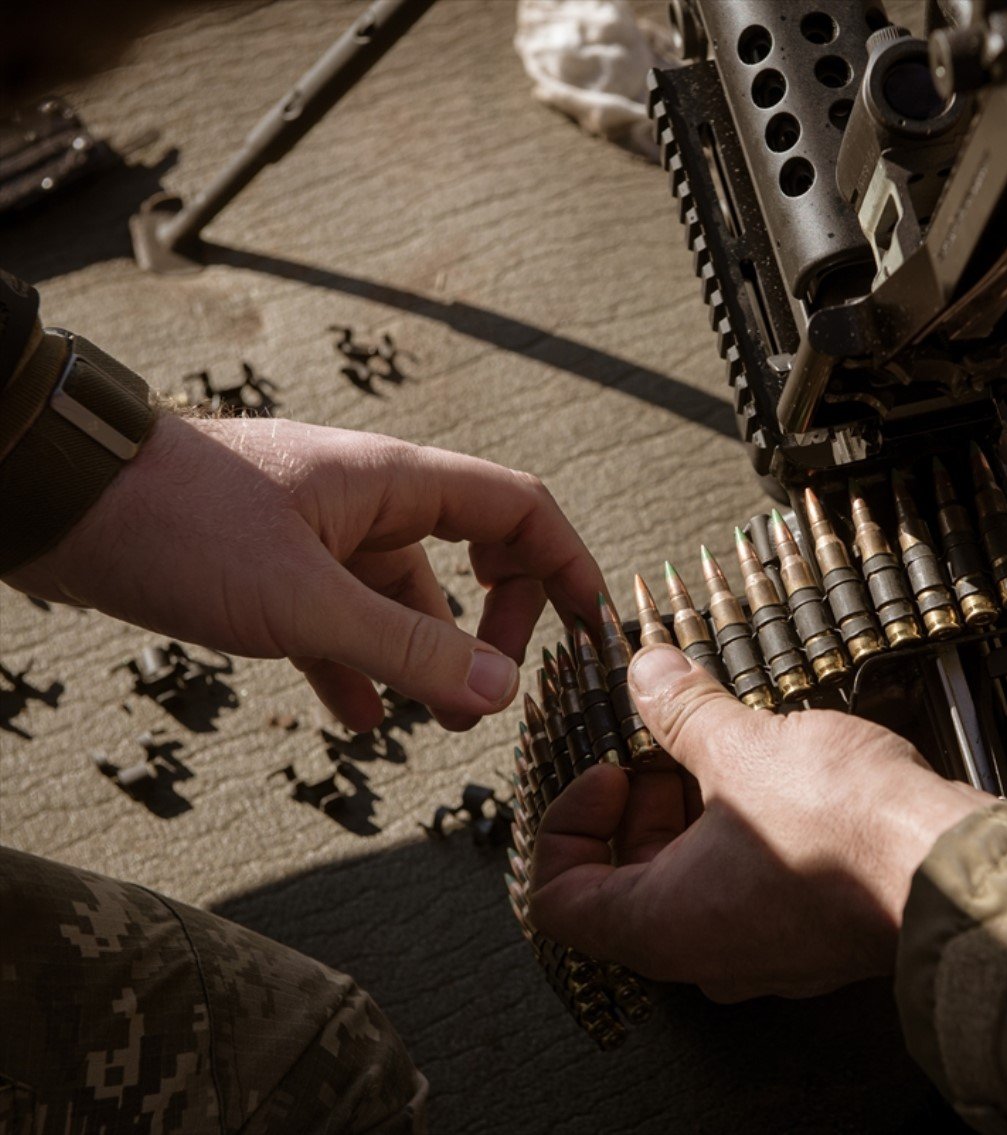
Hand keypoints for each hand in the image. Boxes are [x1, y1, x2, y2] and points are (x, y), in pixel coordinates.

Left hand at [4, 415, 603, 731]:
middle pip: (471, 557)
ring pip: (402, 596)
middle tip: (490, 700)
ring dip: (424, 660)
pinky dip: (358, 665)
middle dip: (492, 632)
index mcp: (393, 483)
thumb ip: (411, 650)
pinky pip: (340, 618)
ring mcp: (318, 533)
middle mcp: (367, 501)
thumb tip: (503, 692)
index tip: (587, 631)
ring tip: (433, 728)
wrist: (54, 500)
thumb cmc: (176, 527)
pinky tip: (355, 717)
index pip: (519, 510)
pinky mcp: (270, 566)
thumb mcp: (305, 604)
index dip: (565, 567)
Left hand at [527, 646, 991, 1000]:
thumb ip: (681, 710)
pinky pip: (749, 888)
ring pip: (692, 886)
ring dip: (696, 816)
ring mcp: (762, 954)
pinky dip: (745, 836)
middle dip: (640, 807)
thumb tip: (648, 673)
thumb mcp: (741, 746)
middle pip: (626, 885)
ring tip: (731, 752)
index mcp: (658, 927)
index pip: (556, 899)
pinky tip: (779, 777)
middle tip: (669, 750)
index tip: (609, 773)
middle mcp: (702, 956)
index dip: (567, 825)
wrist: (952, 867)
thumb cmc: (846, 830)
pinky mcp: (812, 936)